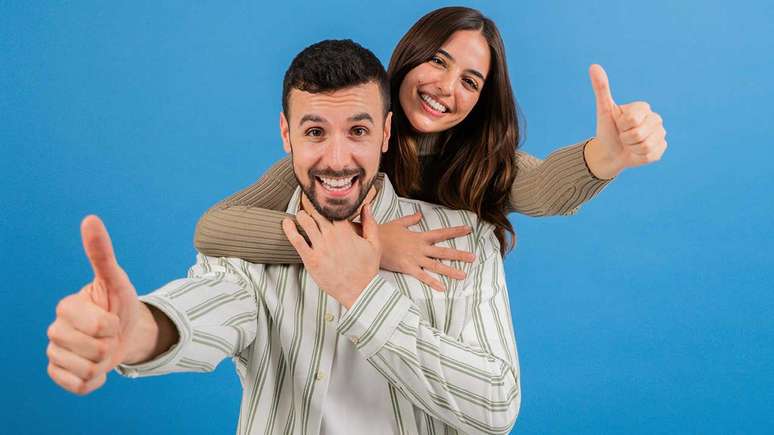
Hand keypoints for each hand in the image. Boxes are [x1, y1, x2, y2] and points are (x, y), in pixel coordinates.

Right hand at [46, 215, 144, 394]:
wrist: (123, 331)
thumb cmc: (118, 304)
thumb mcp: (116, 279)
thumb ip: (102, 253)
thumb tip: (90, 219)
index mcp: (66, 307)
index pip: (98, 327)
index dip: (113, 326)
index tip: (112, 317)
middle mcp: (55, 330)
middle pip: (93, 352)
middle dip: (110, 346)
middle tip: (109, 335)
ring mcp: (54, 353)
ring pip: (86, 371)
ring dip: (104, 364)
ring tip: (103, 349)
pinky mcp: (58, 374)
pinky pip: (78, 387)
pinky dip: (95, 382)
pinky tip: (97, 369)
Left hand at [282, 203, 380, 308]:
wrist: (360, 291)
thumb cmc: (367, 268)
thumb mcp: (374, 244)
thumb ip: (370, 223)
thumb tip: (366, 206)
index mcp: (345, 231)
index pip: (332, 208)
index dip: (326, 202)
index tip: (322, 199)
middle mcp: (331, 236)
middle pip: (316, 213)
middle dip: (312, 206)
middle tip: (309, 204)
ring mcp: (320, 248)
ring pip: (305, 222)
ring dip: (301, 215)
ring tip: (300, 214)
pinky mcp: (311, 260)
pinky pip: (297, 240)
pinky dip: (290, 229)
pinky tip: (286, 223)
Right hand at [379, 212, 474, 291]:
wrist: (369, 241)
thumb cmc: (382, 232)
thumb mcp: (398, 223)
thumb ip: (411, 220)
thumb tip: (420, 215)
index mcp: (419, 236)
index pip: (441, 233)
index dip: (455, 231)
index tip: (468, 229)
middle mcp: (420, 247)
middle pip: (443, 251)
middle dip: (459, 254)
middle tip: (473, 257)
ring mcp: (414, 258)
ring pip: (436, 265)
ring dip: (450, 270)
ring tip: (464, 275)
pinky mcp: (407, 268)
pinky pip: (422, 276)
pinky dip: (432, 282)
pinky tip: (442, 288)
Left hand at [586, 64, 667, 178]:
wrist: (610, 152)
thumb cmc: (607, 130)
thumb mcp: (603, 110)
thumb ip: (601, 88)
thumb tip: (593, 66)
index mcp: (643, 107)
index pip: (632, 119)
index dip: (621, 125)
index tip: (619, 124)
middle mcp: (655, 118)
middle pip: (639, 133)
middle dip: (625, 138)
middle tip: (623, 136)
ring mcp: (660, 134)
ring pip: (645, 145)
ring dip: (631, 148)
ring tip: (629, 144)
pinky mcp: (661, 149)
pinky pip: (650, 154)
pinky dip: (638, 156)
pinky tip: (636, 152)